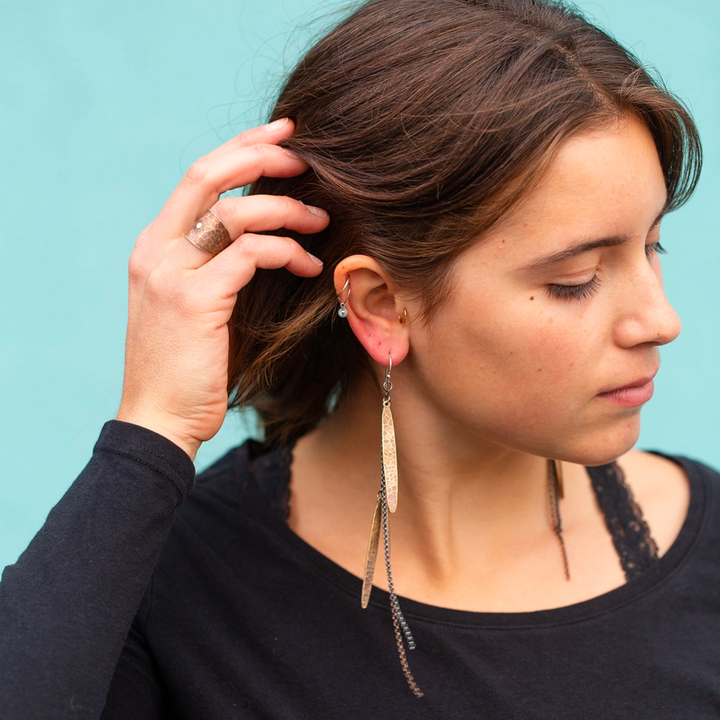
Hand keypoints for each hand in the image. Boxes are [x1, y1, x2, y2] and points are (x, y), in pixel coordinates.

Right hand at [116, 119, 328, 459]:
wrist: (161, 418)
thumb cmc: (188, 366)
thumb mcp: (194, 303)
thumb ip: (215, 264)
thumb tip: (264, 235)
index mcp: (156, 245)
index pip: (198, 177)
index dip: (240, 146)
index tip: (281, 135)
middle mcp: (156, 249)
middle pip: (207, 174)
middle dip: (261, 154)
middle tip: (306, 156)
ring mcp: (170, 272)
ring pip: (234, 212)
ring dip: (287, 210)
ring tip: (321, 220)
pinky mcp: (195, 299)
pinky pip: (250, 253)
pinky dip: (286, 251)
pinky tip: (309, 265)